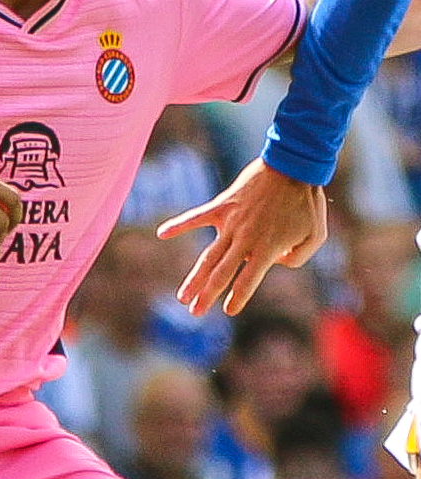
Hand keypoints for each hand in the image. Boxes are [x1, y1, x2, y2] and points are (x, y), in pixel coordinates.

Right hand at [156, 158, 327, 316]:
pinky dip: (179, 225)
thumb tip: (278, 262)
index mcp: (266, 250)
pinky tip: (162, 233)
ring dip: (194, 278)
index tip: (229, 310)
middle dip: (206, 296)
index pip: (247, 282)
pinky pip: (196, 217)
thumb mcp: (316, 236)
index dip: (237, 298)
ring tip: (182, 296)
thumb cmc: (307, 202)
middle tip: (195, 312)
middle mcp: (244, 241)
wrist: (293, 165)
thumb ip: (298, 258)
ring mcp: (230, 224)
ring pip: (208, 257)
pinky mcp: (223, 206)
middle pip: (220, 275)